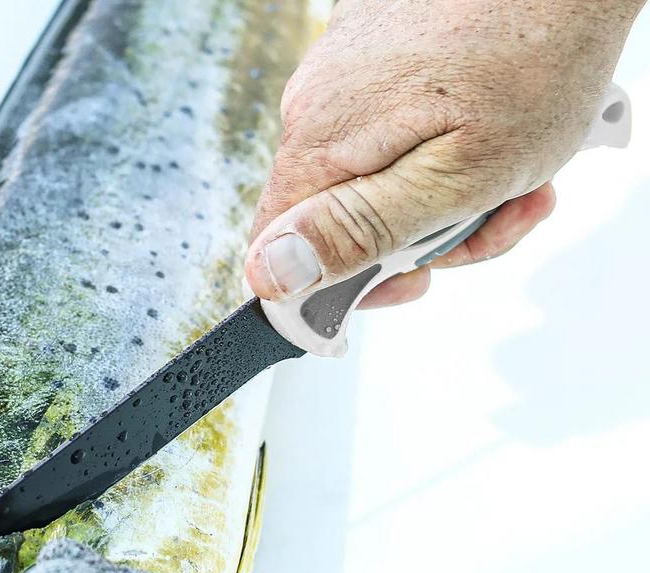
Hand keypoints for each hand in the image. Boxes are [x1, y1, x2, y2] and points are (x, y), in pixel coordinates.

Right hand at [244, 0, 639, 308]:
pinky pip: (394, 129)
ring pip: (376, 177)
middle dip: (416, 238)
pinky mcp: (376, 47)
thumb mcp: (455, 177)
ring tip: (513, 176)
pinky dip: (445, 144)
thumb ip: (358, 231)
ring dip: (445, 193)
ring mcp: (344, 70)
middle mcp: (316, 102)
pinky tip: (492, 129)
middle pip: (338, 218)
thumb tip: (270, 275)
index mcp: (321, 142)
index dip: (336, 289)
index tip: (404, 283)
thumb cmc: (539, 58)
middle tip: (490, 220)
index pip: (279, 255)